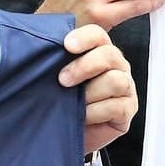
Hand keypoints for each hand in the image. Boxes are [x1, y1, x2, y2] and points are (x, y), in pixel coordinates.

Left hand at [57, 23, 137, 154]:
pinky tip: (84, 116)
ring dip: (90, 93)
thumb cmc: (56, 100)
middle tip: (63, 80)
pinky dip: (96, 113)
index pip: (97, 34)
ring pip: (116, 80)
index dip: (85, 37)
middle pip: (109, 54)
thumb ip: (51, 54)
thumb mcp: (50, 73)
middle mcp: (114, 65)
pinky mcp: (126, 109)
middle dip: (83, 67)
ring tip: (75, 103)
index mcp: (96, 49)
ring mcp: (124, 86)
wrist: (59, 132)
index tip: (67, 45)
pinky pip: (117, 107)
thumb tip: (38, 40)